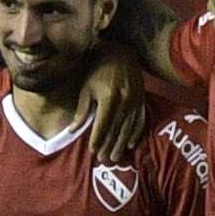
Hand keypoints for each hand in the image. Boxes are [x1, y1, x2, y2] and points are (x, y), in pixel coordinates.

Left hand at [79, 43, 146, 160]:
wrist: (121, 55)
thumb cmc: (98, 71)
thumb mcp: (87, 88)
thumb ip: (82, 110)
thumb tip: (72, 130)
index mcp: (109, 97)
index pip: (102, 125)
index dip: (97, 139)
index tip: (92, 150)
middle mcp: (124, 101)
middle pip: (116, 129)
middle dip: (108, 146)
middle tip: (103, 160)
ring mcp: (135, 101)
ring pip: (128, 128)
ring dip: (121, 144)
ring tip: (115, 157)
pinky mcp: (142, 100)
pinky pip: (140, 121)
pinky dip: (136, 134)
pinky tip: (131, 145)